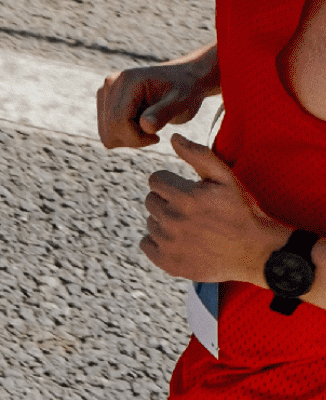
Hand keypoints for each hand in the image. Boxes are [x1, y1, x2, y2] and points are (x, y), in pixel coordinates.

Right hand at [98, 53, 218, 148]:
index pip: (118, 121)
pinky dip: (125, 136)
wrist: (185, 79)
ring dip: (129, 138)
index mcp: (127, 80)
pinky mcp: (104, 103)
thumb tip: (146, 126)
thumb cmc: (187, 89)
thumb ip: (164, 113)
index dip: (135, 138)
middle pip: (109, 131)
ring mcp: (105, 93)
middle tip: (155, 133)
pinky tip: (141, 124)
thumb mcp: (182, 101)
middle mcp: (110, 84)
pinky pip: (107, 133)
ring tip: (149, 126)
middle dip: (133, 139)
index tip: (157, 138)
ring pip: (106, 135)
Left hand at [144, 134, 293, 285]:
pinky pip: (146, 243)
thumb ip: (199, 156)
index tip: (185, 188)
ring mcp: (167, 243)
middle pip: (150, 200)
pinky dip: (158, 241)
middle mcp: (172, 220)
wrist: (253, 252)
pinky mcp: (165, 262)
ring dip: (164, 220)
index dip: (170, 181)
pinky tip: (181, 240)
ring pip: (150, 222)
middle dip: (167, 199)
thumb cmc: (241, 211)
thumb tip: (173, 138)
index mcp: (186, 197)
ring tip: (191, 225)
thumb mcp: (226, 178)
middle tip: (191, 207)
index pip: (155, 180)